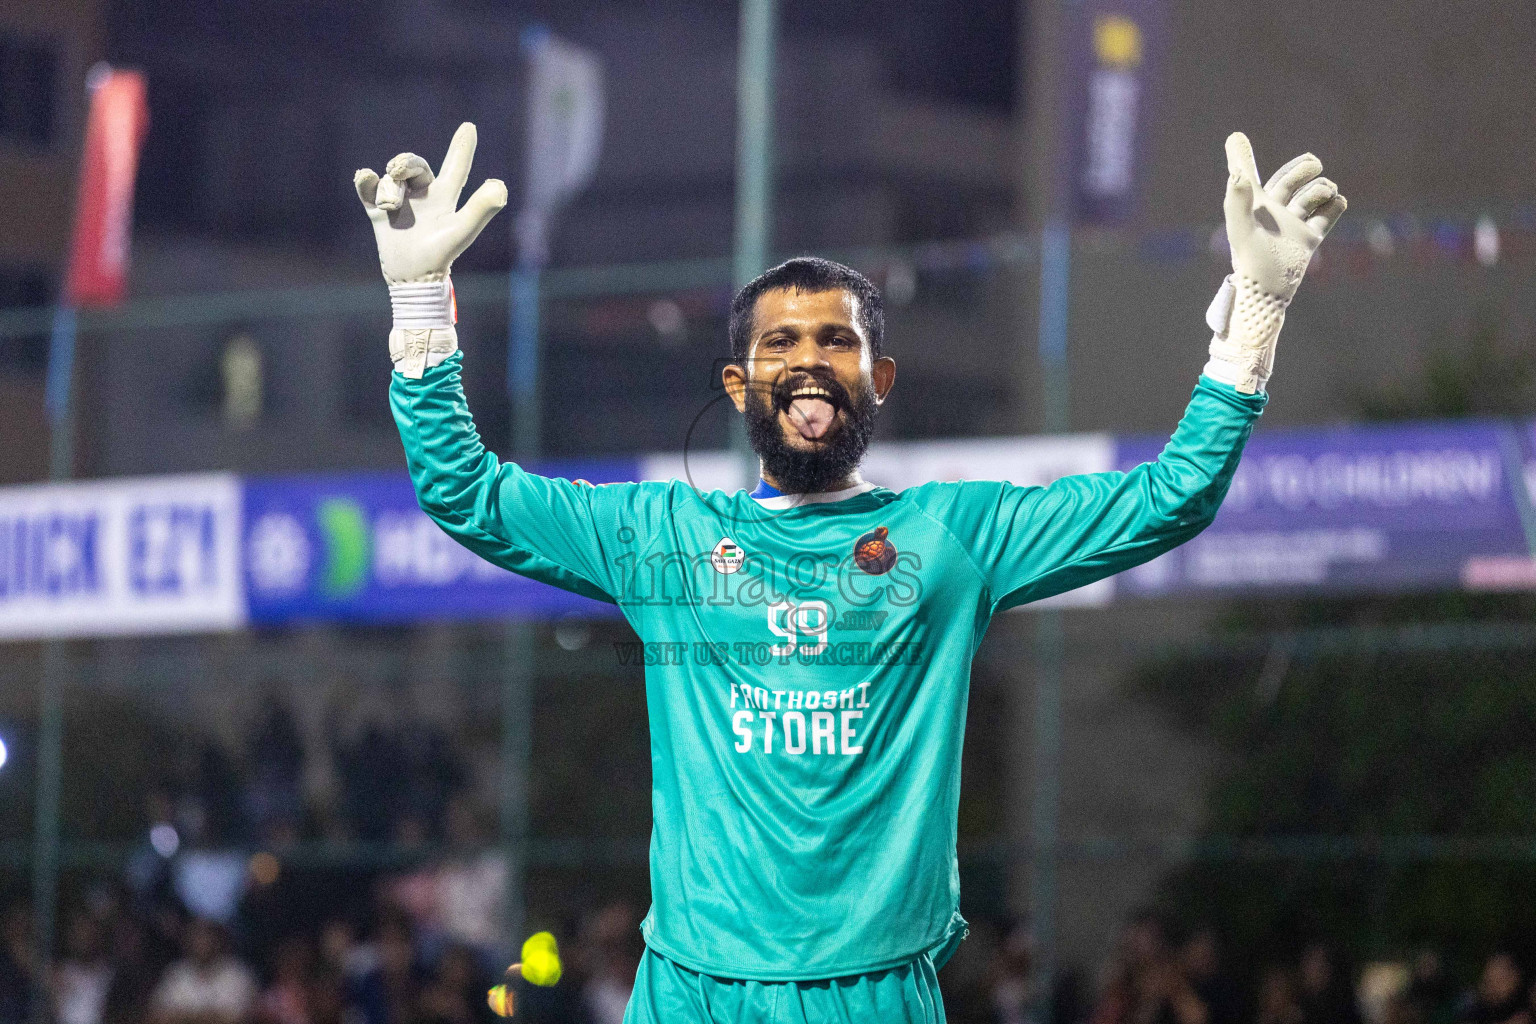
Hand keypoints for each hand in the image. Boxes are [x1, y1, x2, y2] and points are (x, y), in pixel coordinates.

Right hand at [354, 122, 506, 284]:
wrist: (412, 279)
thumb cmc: (440, 256)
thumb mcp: (462, 230)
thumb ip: (481, 208)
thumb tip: (500, 186)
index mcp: (445, 197)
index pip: (456, 167)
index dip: (462, 147)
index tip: (469, 127)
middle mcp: (424, 197)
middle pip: (413, 164)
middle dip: (404, 161)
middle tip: (396, 169)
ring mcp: (401, 204)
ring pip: (390, 177)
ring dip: (387, 186)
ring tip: (389, 206)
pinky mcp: (379, 213)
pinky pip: (368, 188)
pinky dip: (365, 182)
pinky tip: (365, 178)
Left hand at [1222, 131, 1345, 302]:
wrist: (1269, 289)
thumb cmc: (1249, 259)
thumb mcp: (1240, 226)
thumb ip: (1237, 198)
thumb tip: (1236, 173)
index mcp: (1252, 205)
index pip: (1246, 174)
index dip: (1241, 156)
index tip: (1236, 139)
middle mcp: (1272, 212)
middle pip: (1291, 177)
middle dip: (1304, 167)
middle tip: (1314, 164)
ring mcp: (1292, 224)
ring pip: (1312, 193)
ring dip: (1321, 188)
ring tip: (1323, 195)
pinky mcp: (1309, 238)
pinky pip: (1329, 213)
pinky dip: (1336, 204)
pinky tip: (1336, 203)